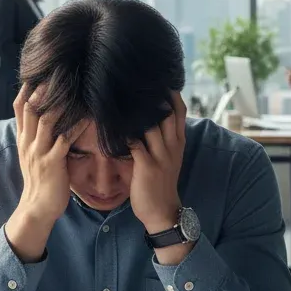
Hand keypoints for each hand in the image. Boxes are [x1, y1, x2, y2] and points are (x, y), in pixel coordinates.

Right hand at [5, 84, 79, 261]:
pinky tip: (86, 118)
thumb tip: (43, 118)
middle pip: (31, 109)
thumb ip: (35, 137)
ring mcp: (39, 153)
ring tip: (72, 89)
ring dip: (59, 104)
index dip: (27, 89)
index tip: (37, 73)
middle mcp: (28, 143)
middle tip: (56, 72)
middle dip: (42, 89)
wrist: (37, 208)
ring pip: (46, 121)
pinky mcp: (53, 164)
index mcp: (23, 140)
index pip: (19, 108)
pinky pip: (63, 141)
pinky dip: (75, 127)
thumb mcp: (32, 156)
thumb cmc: (40, 180)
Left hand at [129, 93, 186, 237]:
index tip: (157, 80)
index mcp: (178, 142)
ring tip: (120, 96)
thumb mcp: (169, 158)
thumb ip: (163, 138)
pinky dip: (124, 133)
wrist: (163, 211)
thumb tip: (151, 118)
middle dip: (153, 97)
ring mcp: (161, 156)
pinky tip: (112, 124)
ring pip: (151, 125)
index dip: (170, 94)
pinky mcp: (147, 167)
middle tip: (135, 81)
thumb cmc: (161, 182)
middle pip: (166, 113)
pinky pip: (135, 144)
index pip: (179, 111)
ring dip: (135, 112)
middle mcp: (172, 146)